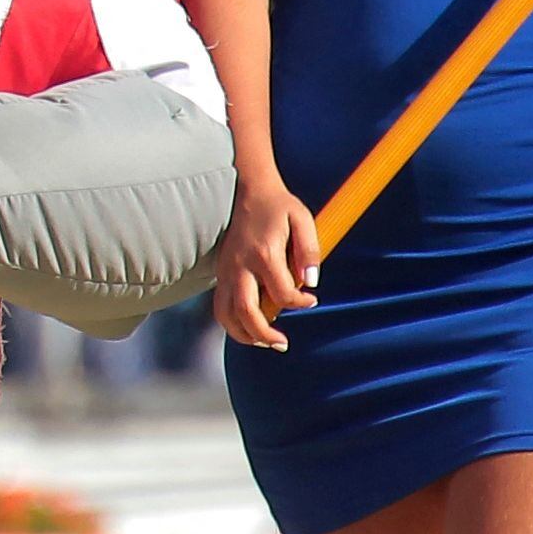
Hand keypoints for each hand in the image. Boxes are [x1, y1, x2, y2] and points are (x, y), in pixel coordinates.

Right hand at [212, 182, 319, 351]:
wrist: (247, 189)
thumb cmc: (278, 206)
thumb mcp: (303, 220)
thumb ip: (309, 251)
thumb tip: (312, 282)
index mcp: (264, 254)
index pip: (282, 293)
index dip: (300, 302)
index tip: (311, 300)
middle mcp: (240, 266)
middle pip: (246, 311)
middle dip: (264, 334)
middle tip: (282, 344)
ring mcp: (227, 270)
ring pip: (225, 314)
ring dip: (243, 334)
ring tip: (263, 342)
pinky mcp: (221, 271)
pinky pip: (220, 305)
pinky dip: (232, 322)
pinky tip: (249, 327)